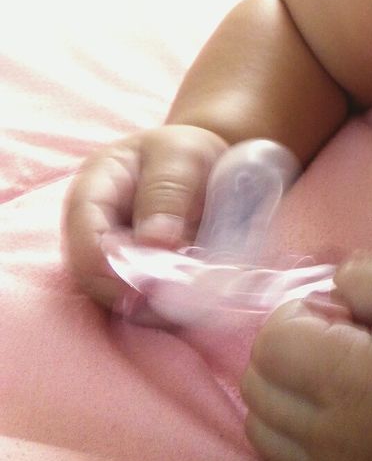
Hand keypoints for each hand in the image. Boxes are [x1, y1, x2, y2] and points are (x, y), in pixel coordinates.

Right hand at [62, 123, 228, 307]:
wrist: (198, 165)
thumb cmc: (185, 152)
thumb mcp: (182, 156)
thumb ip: (168, 192)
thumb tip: (155, 243)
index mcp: (94, 188)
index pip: (84, 233)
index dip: (108, 264)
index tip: (146, 282)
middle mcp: (91, 230)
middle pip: (95, 276)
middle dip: (134, 292)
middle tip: (179, 299)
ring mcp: (109, 258)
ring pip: (118, 297)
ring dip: (154, 306)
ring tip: (194, 302)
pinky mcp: (132, 278)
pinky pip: (141, 303)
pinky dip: (166, 308)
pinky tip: (195, 303)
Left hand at [242, 254, 371, 460]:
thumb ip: (365, 272)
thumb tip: (326, 287)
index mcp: (349, 377)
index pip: (271, 341)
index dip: (298, 313)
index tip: (339, 314)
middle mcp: (328, 430)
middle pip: (257, 380)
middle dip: (284, 345)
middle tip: (333, 338)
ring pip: (256, 420)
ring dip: (278, 385)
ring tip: (325, 371)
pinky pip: (274, 452)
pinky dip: (281, 422)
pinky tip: (321, 403)